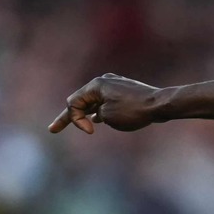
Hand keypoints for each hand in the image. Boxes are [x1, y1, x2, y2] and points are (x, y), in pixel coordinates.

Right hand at [48, 75, 165, 133]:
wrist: (160, 105)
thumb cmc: (134, 110)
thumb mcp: (108, 116)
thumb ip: (96, 114)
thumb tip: (100, 113)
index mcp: (95, 85)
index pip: (73, 103)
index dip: (75, 120)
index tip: (90, 132)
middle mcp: (103, 81)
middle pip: (80, 101)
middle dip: (69, 117)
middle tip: (52, 129)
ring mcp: (114, 85)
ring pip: (93, 102)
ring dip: (84, 114)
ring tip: (69, 123)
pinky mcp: (124, 91)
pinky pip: (105, 102)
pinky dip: (98, 111)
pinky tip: (95, 119)